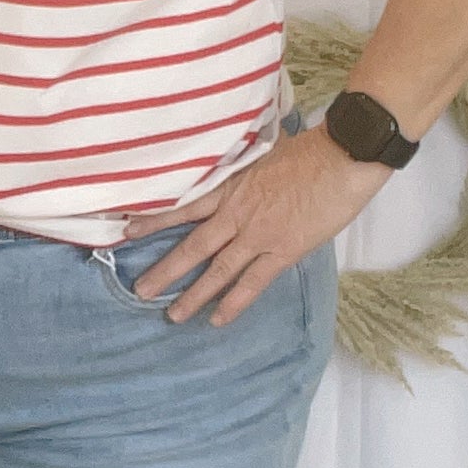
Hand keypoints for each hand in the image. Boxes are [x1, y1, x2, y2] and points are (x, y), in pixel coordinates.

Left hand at [119, 124, 393, 325]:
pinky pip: (252, 283)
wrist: (340, 157)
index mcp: (229, 185)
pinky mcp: (282, 251)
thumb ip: (240, 161)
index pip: (182, 205)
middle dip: (165, 270)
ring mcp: (257, 234)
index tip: (127, 231)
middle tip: (140, 291)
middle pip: (192, 245)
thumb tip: (230, 157)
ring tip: (171, 315)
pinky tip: (217, 319)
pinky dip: (233, 303)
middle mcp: (235, 213)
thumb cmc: (306, 148)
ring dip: (193, 294)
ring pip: (217, 270)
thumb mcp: (261, 148)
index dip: (154, 219)